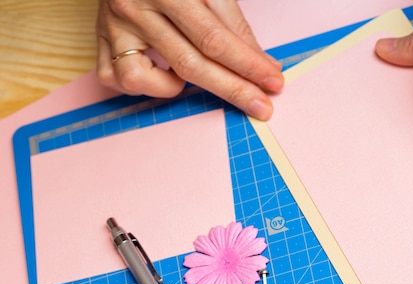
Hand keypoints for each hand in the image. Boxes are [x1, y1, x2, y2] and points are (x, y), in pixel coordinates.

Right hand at [96, 0, 283, 120]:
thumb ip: (231, 22)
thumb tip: (260, 62)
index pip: (214, 38)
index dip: (247, 64)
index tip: (273, 81)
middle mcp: (134, 8)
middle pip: (189, 64)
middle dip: (232, 89)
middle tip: (261, 105)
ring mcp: (112, 28)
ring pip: (144, 79)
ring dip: (177, 88)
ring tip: (196, 74)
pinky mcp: (98, 42)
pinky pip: (119, 81)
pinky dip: (147, 85)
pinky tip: (164, 72)